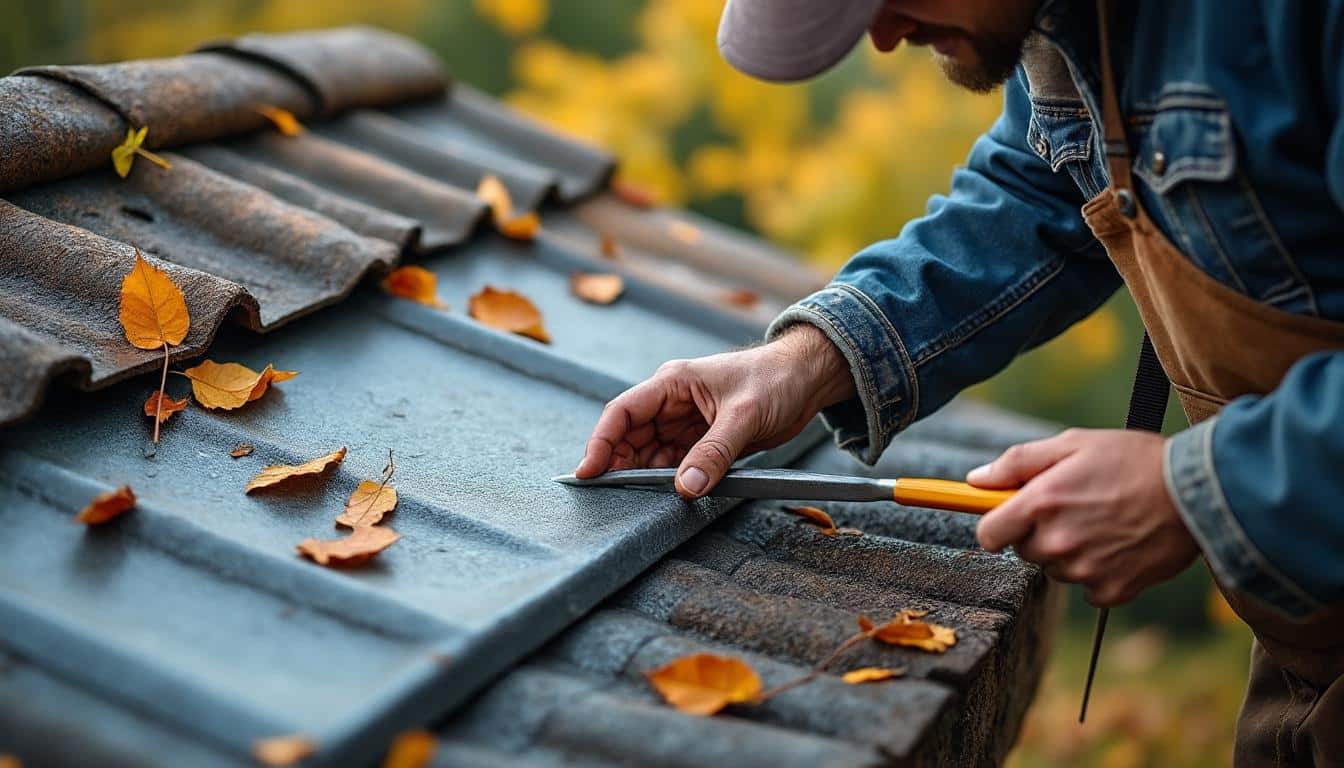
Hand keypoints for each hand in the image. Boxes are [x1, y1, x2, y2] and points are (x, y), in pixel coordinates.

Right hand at [575, 324, 855, 498]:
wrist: (808, 379)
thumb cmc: (775, 380)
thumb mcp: (744, 416)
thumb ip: (714, 452)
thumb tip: (684, 488)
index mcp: (672, 384)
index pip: (623, 412)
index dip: (601, 442)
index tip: (589, 472)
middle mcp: (672, 403)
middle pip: (631, 437)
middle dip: (620, 465)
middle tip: (613, 498)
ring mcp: (687, 424)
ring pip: (652, 454)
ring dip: (645, 477)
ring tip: (639, 502)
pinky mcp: (703, 441)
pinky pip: (677, 464)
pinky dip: (670, 481)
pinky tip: (668, 497)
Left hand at [968, 428, 1199, 605]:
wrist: (1199, 491)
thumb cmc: (1133, 460)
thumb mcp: (1072, 443)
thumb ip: (1017, 463)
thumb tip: (975, 481)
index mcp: (1040, 503)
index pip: (988, 534)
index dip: (996, 525)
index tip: (1009, 518)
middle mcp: (1057, 541)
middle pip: (1024, 551)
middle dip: (1040, 532)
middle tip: (1075, 508)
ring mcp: (1084, 570)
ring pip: (1057, 569)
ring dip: (1071, 552)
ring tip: (1105, 522)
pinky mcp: (1113, 591)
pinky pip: (1089, 589)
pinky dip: (1100, 572)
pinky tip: (1121, 545)